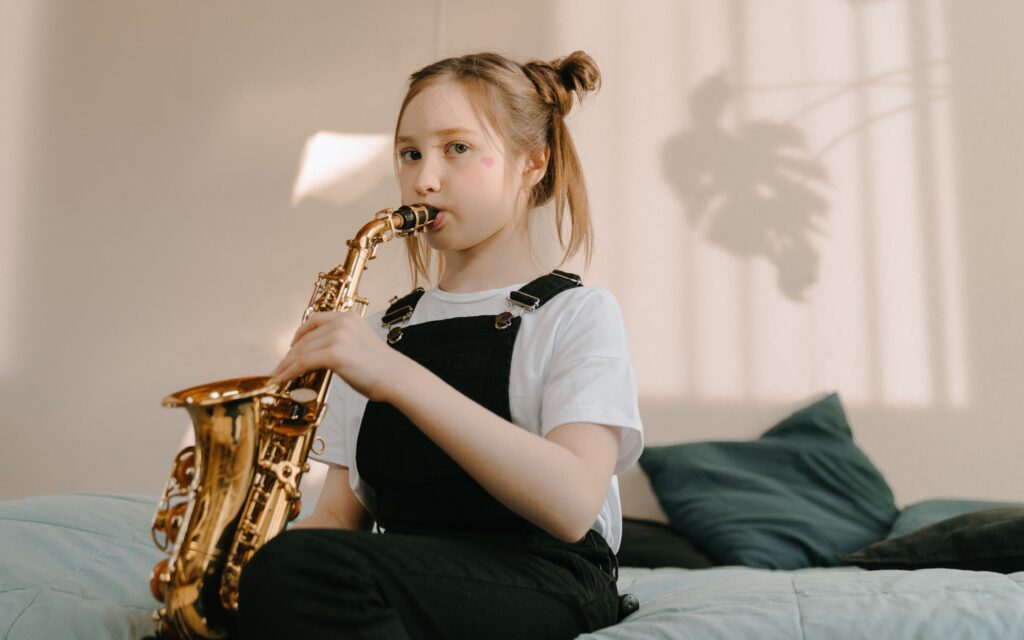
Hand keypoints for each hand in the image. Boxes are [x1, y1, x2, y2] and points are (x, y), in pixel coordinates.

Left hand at [267, 311, 402, 401]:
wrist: (396, 378)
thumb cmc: (382, 368)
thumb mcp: (360, 345)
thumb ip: (341, 343)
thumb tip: (320, 356)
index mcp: (348, 318)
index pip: (315, 321)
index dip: (299, 334)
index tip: (291, 347)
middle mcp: (341, 323)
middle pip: (305, 339)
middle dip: (289, 355)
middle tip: (280, 369)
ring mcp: (337, 337)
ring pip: (301, 352)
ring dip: (285, 366)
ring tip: (277, 377)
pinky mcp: (333, 354)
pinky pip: (302, 363)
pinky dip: (288, 373)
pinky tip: (281, 381)